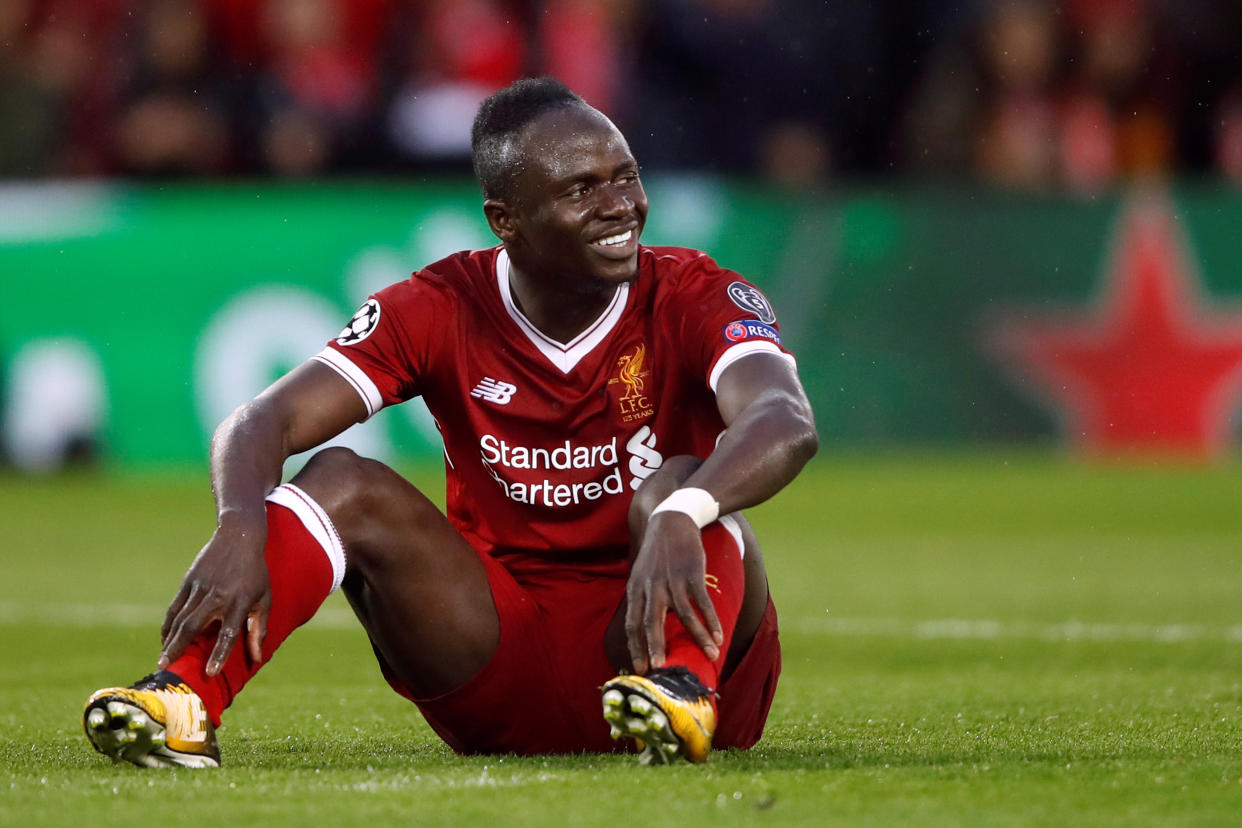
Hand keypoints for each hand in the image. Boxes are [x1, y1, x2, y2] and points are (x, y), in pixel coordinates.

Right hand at [158, 517, 270, 675]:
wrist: (238, 537)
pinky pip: (174, 607)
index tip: (210, 672)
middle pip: (194, 626)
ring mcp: (200, 588)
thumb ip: (259, 629)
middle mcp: (217, 596)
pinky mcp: (188, 582)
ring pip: (180, 618)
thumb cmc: (255, 573)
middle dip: (179, 648)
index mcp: (239, 601)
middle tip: (166, 668)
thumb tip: (257, 658)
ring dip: (170, 640)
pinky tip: (165, 639)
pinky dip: (168, 625)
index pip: (228, 633)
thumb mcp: (264, 599)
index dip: (220, 653)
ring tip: (162, 659)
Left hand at [624, 512, 723, 673]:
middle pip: (651, 622)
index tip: (641, 669)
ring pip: (684, 614)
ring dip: (698, 638)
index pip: (632, 624)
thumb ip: (642, 600)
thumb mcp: (641, 574)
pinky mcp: (692, 572)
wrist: (672, 519)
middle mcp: (651, 586)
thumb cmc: (657, 554)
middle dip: (655, 647)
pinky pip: (702, 601)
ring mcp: (672, 579)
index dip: (636, 647)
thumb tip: (644, 632)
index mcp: (636, 589)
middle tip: (661, 669)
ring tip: (710, 655)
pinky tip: (719, 634)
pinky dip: (711, 620)